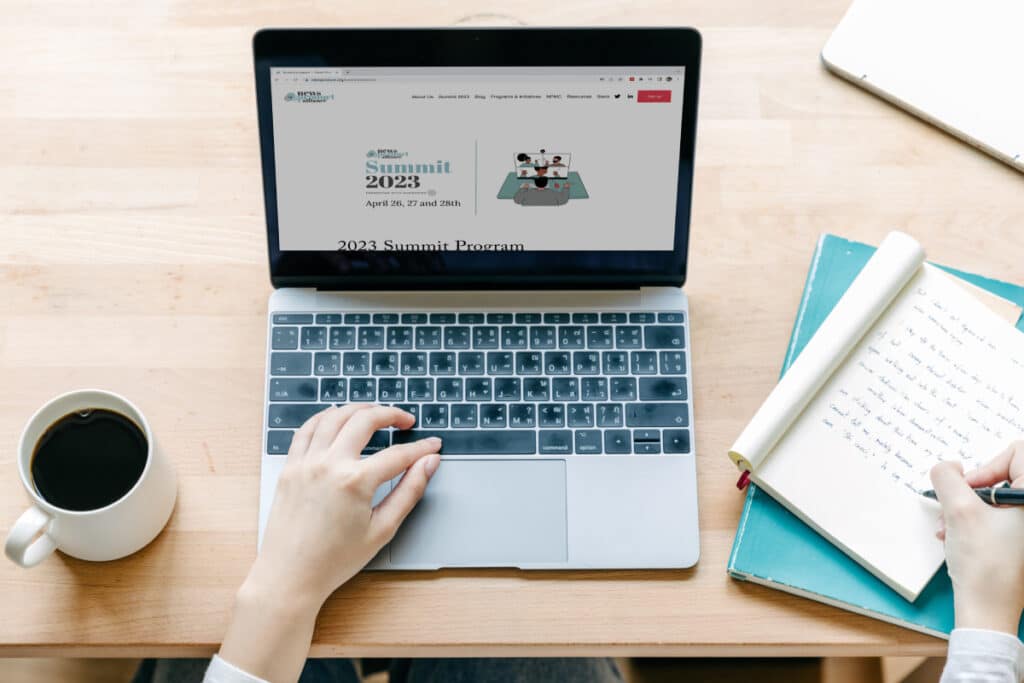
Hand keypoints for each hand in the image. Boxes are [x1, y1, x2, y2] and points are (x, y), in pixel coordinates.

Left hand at [219, 405, 440, 682]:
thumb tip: (428, 464)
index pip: (398, 455)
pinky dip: (324, 417)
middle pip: (365, 421)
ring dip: (358, 409)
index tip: (433, 445)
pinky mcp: (289, 467)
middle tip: (406, 421)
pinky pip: (306, 430)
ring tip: (375, 412)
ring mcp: (306, 463)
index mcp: (355, 482)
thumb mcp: (382, 529)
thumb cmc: (334, 560)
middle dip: (391, 415)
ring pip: (334, 417)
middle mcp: (329, 465)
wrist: (290, 576)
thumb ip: (409, 491)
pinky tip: (337, 418)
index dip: (421, 448)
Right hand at [930, 441, 1023, 634]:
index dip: (987, 466)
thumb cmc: (984, 565)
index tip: (969, 488)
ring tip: (949, 529)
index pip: (1017, 452)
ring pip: (994, 496)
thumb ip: (947, 477)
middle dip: (969, 491)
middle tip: (954, 510)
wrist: (989, 609)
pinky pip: (995, 515)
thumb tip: (947, 466)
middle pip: (1001, 474)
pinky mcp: (1019, 540)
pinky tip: (956, 537)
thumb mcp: (959, 510)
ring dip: (965, 507)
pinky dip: (973, 521)